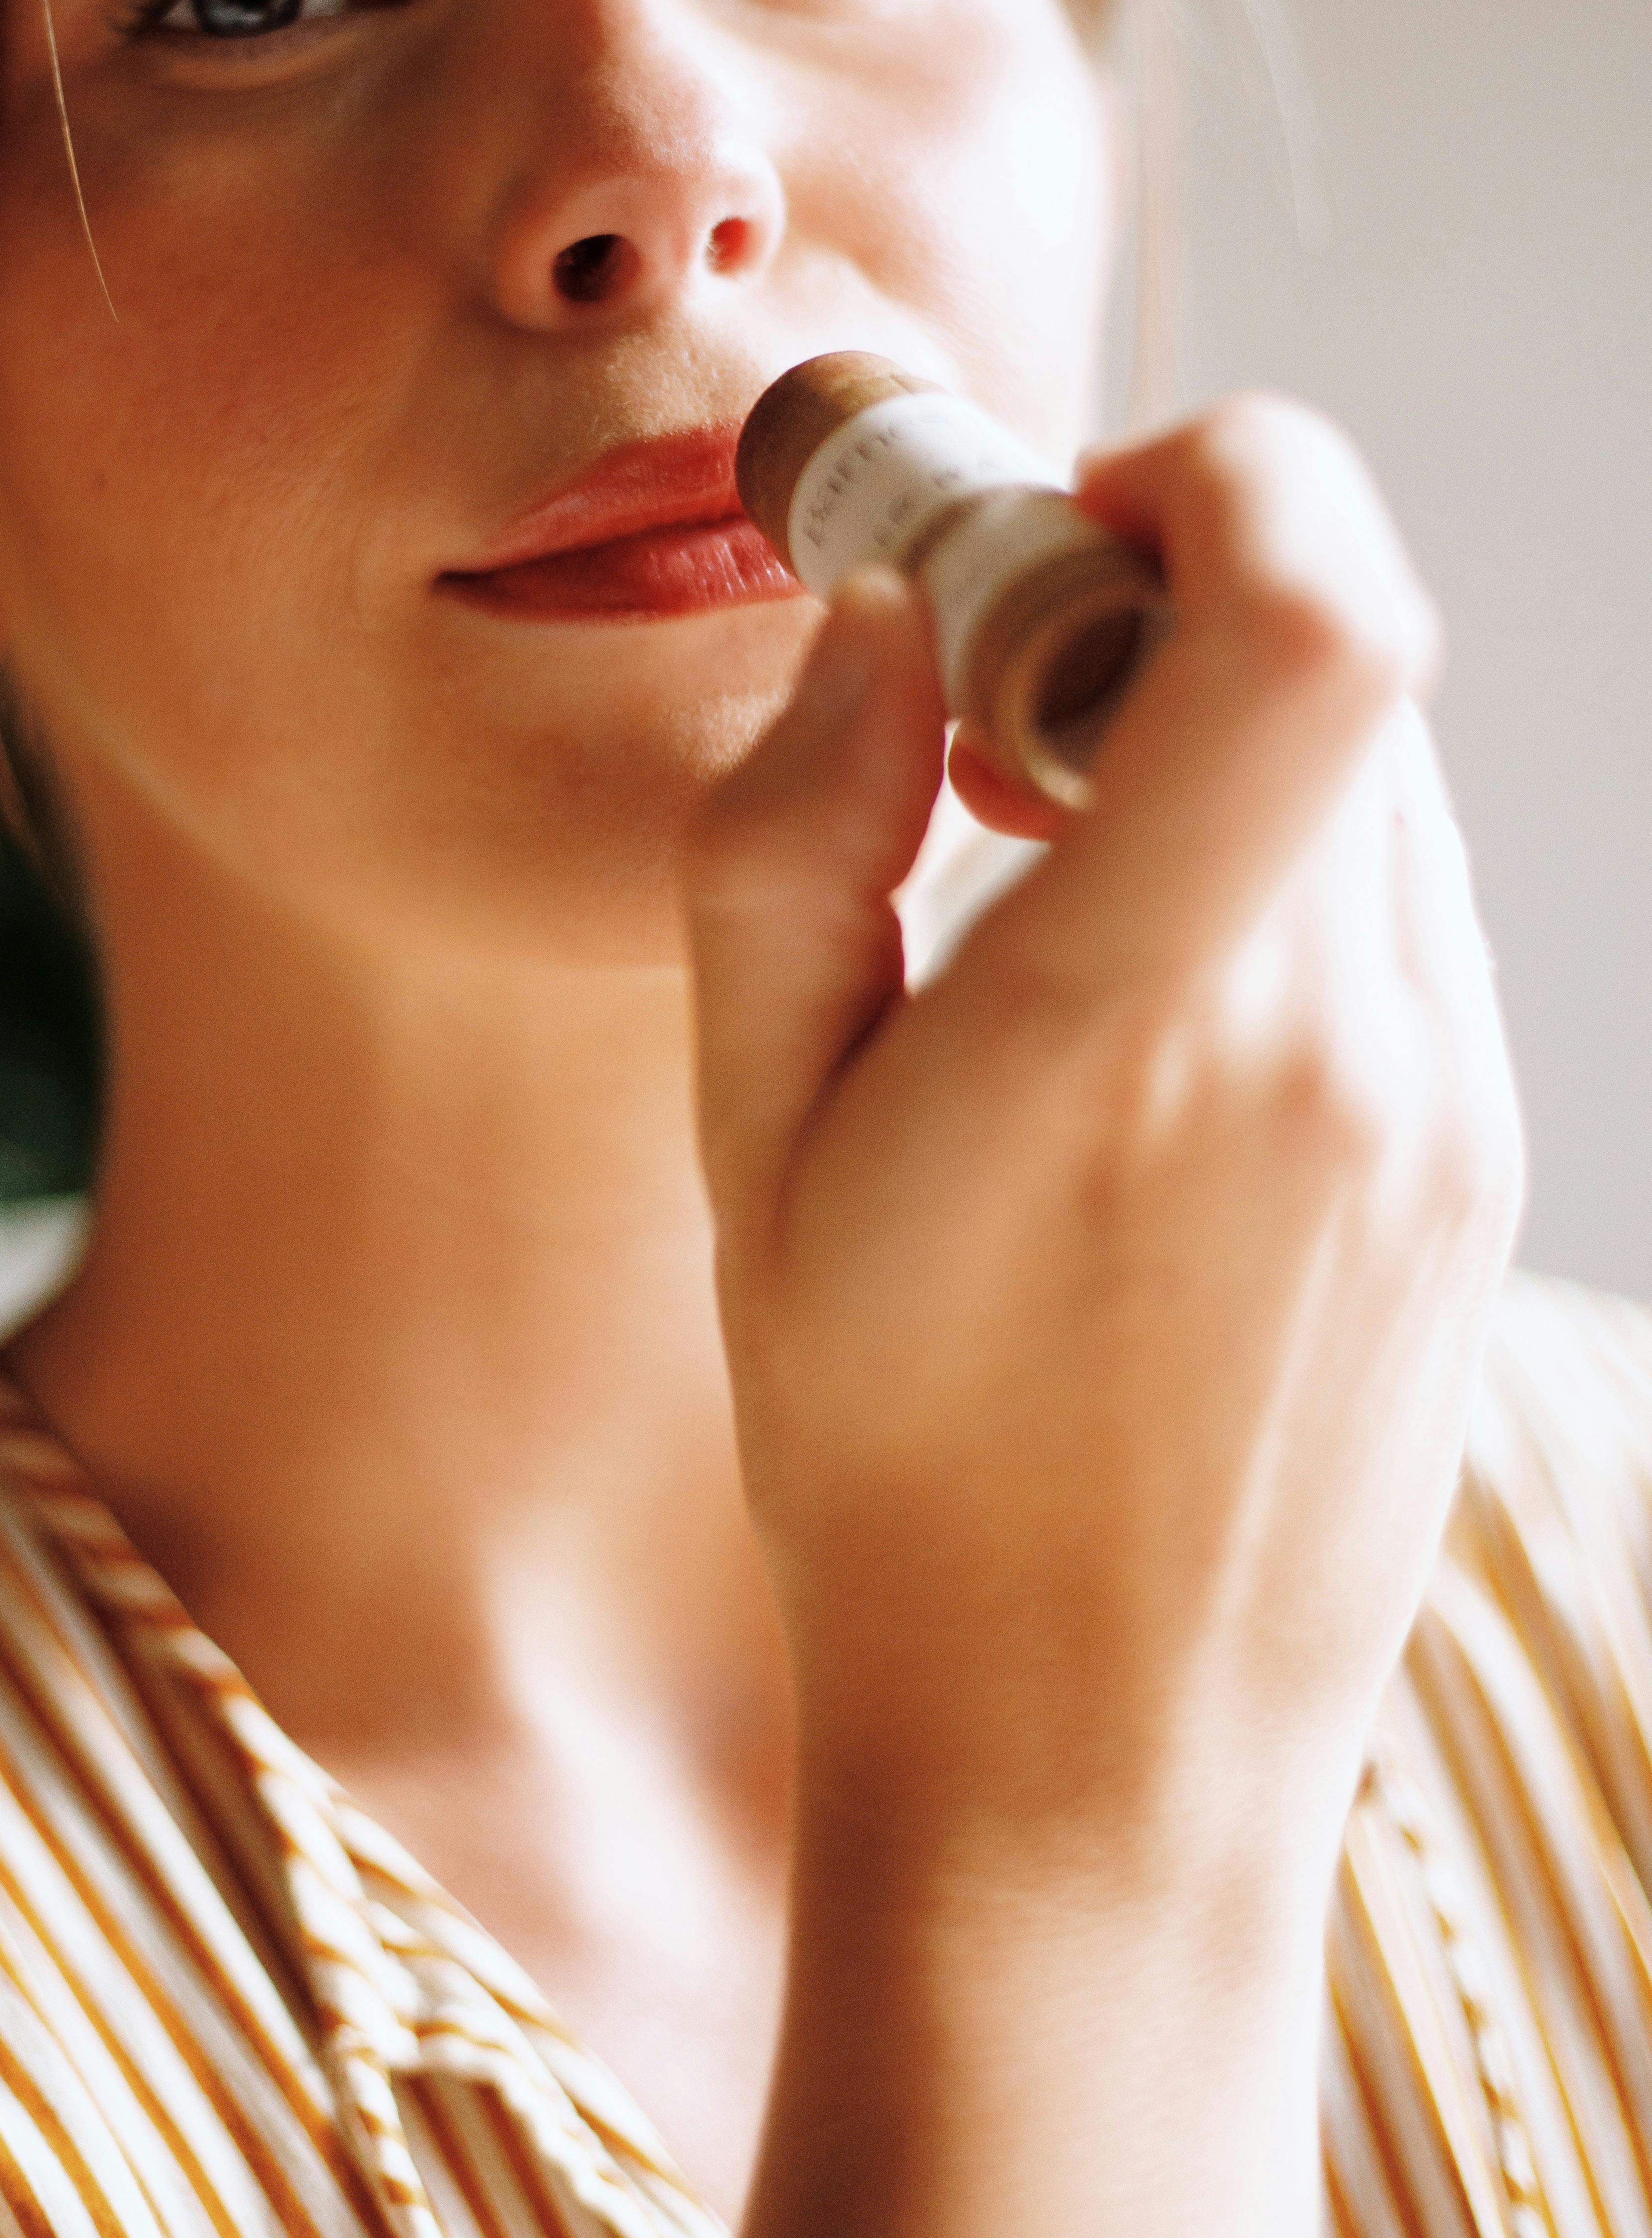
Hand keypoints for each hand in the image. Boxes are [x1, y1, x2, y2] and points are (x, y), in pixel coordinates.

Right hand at [687, 395, 1524, 1904]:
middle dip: (1156, 605)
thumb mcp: (756, 1144)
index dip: (1212, 482)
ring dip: (1219, 745)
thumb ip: (793, 839)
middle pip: (1334, 652)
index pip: (1316, 615)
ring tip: (1064, 890)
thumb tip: (878, 622)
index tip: (1054, 541)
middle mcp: (1345, 1041)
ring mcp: (1446, 1104)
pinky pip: (1405, 905)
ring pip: (1376, 771)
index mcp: (1141, 1020)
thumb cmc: (888, 1458)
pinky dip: (1284, 867)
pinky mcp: (1481, 1161)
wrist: (1093, 1755)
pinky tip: (1157, 1016)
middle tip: (998, 724)